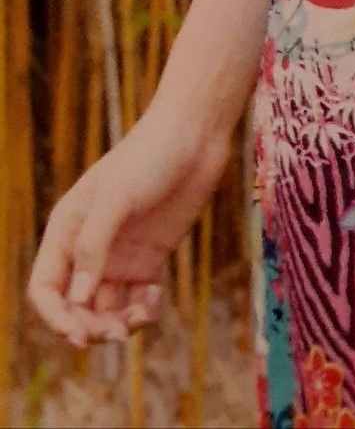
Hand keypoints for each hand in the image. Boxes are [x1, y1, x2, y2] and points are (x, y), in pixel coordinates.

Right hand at [26, 109, 231, 346]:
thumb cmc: (149, 156)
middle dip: (90, 327)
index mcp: (66, 230)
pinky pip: (135, 301)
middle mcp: (88, 248)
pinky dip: (142, 311)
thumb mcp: (116, 197)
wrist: (195, 136)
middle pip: (75, 307)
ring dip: (117, 326)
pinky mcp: (149, 258)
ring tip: (140, 318)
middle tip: (117, 333)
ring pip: (105, 310)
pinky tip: (154, 299)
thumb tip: (78, 301)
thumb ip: (94, 246)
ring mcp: (119, 255)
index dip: (55, 317)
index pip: (45, 288)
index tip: (79, 333)